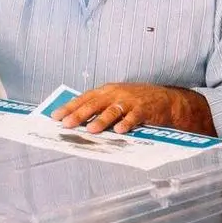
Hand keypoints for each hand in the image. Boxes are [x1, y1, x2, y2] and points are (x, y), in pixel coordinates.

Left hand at [51, 83, 173, 134]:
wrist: (165, 99)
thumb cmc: (136, 101)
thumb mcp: (115, 99)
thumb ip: (99, 108)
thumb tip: (77, 121)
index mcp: (106, 91)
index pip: (84, 99)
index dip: (69, 107)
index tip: (55, 116)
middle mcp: (115, 94)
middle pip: (94, 104)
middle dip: (79, 115)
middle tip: (67, 124)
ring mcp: (129, 101)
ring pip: (112, 110)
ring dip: (101, 120)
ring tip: (90, 130)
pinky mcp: (144, 109)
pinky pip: (133, 117)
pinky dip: (126, 123)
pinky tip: (119, 131)